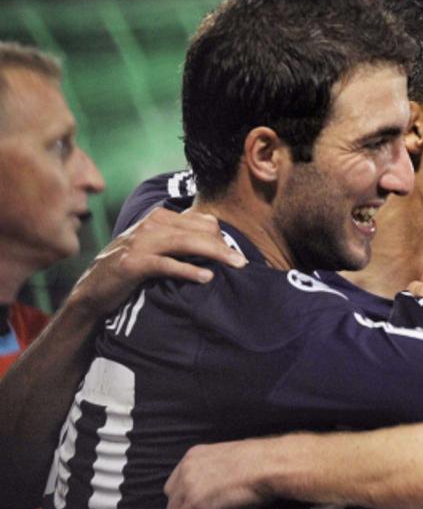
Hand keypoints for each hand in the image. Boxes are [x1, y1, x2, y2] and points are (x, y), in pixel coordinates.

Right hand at [68, 207, 245, 314]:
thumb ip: (180, 240)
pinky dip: (188, 270)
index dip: (221, 236)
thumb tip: (217, 242)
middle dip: (223, 245)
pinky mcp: (132, 264)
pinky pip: (166, 264)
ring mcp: (140, 243)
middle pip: (198, 231)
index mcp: (159, 218)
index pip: (201, 221)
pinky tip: (206, 277)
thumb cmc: (130, 270)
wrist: (92, 291)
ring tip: (236, 265)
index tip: (235, 252)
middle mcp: (150, 225)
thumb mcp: (156, 248)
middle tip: (243, 262)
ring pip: (186, 243)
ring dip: (215, 253)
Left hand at [164, 438, 274, 508]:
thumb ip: (219, 471)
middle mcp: (185, 468)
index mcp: (194, 455)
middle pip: (171, 501)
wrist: (271, 465)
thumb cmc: (264, 461)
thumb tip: (222, 485)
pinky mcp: (194, 504)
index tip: (208, 508)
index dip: (188, 500)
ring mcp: (187, 486)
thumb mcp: (233, 460)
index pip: (176, 483)